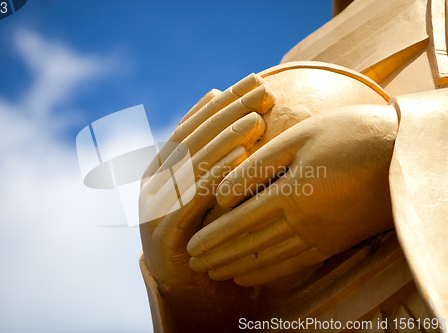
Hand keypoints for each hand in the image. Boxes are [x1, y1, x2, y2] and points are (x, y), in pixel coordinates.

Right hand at [139, 73, 275, 329]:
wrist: (187, 286)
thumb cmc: (203, 229)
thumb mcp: (203, 185)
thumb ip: (206, 142)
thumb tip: (215, 93)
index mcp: (162, 167)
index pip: (193, 126)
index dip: (224, 103)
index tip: (256, 80)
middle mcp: (155, 183)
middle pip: (194, 140)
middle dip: (230, 113)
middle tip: (263, 90)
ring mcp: (156, 208)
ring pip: (192, 166)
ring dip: (225, 139)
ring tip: (257, 119)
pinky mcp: (165, 234)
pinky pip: (192, 201)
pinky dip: (216, 175)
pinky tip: (241, 157)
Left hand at [187, 104, 397, 286]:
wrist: (403, 154)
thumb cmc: (349, 135)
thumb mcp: (298, 139)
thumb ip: (257, 167)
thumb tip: (222, 192)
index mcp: (291, 195)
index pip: (239, 223)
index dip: (213, 237)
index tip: (191, 247)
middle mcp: (303, 223)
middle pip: (250, 246)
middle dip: (219, 257)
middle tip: (195, 265)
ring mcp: (320, 236)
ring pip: (269, 259)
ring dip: (239, 267)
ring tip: (216, 273)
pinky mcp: (334, 242)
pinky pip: (294, 264)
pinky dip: (268, 271)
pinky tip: (252, 275)